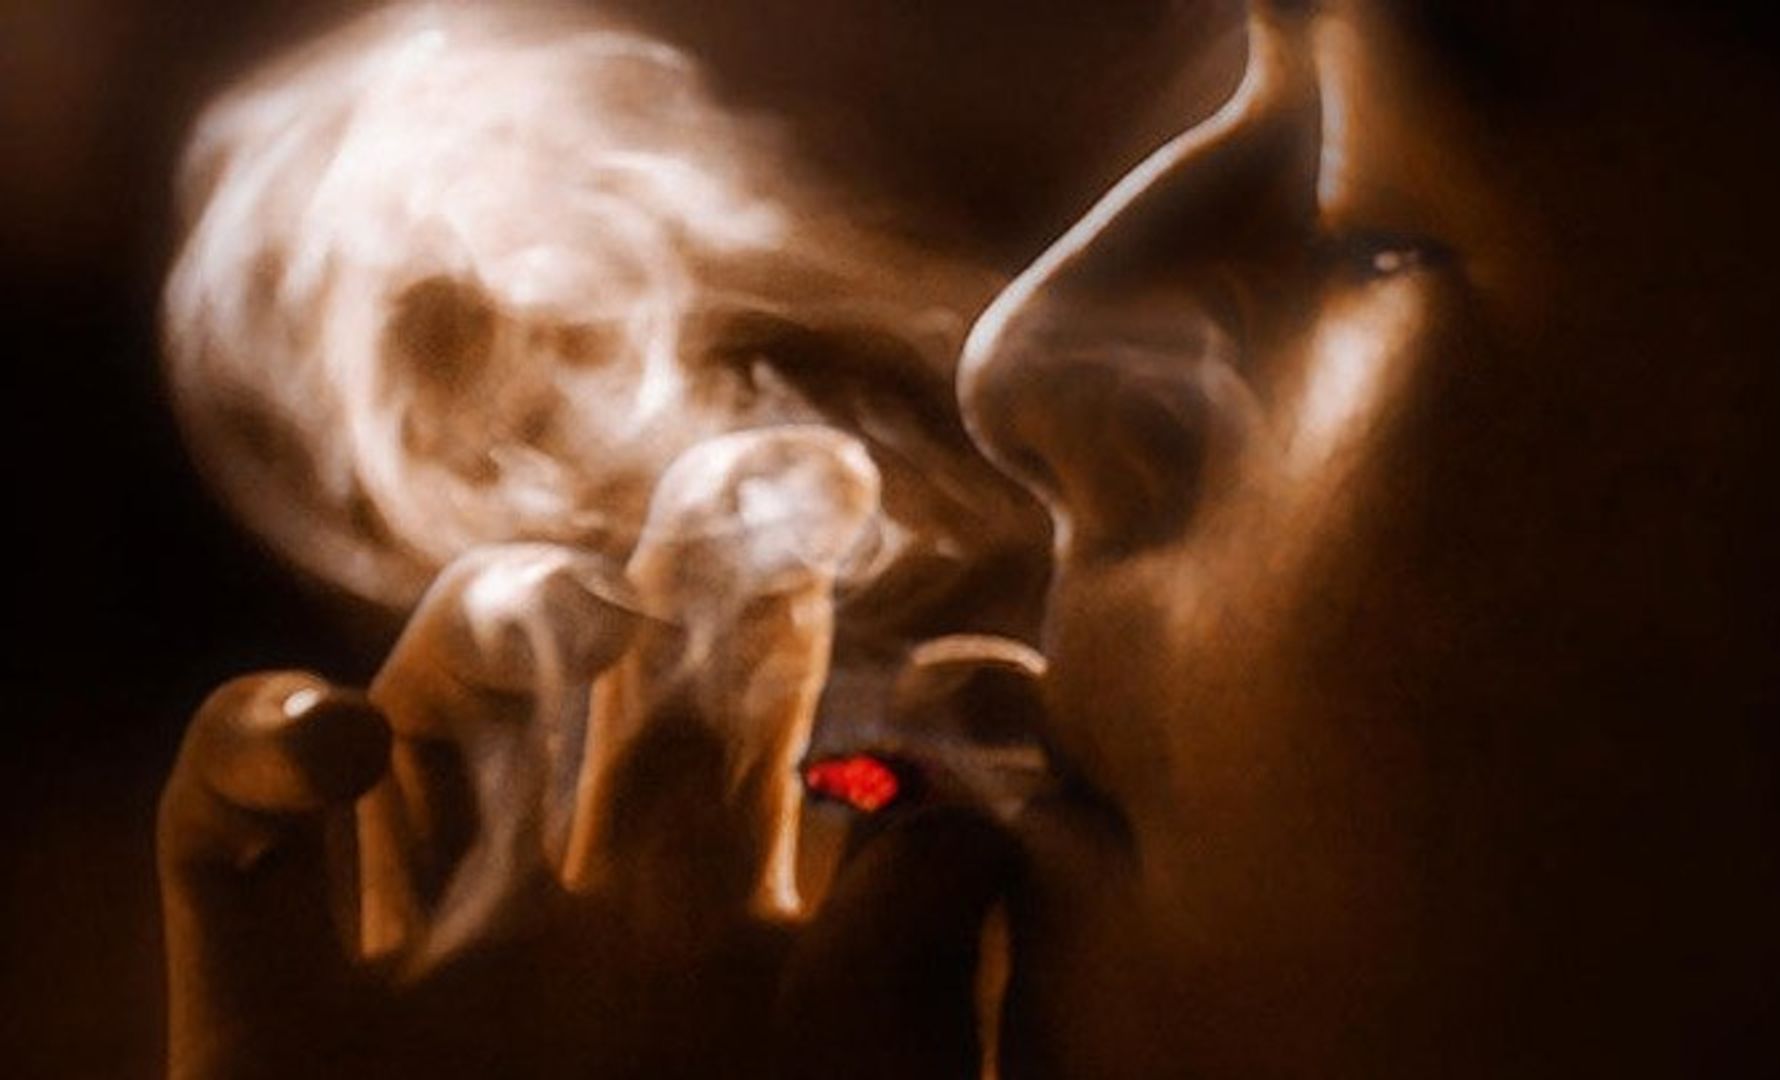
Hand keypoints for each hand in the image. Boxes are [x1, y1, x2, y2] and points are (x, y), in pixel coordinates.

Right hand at [158, 433, 1016, 1078]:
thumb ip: (921, 971)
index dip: (922, 701)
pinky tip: (340, 762)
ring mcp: (442, 961)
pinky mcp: (263, 1032)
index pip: (863, 779)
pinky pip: (230, 826)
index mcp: (776, 981)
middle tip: (788, 502)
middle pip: (663, 679)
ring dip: (517, 616)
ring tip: (577, 639)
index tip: (973, 670)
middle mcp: (614, 935)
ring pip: (468, 694)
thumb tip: (962, 833)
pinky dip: (264, 748)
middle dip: (722, 571)